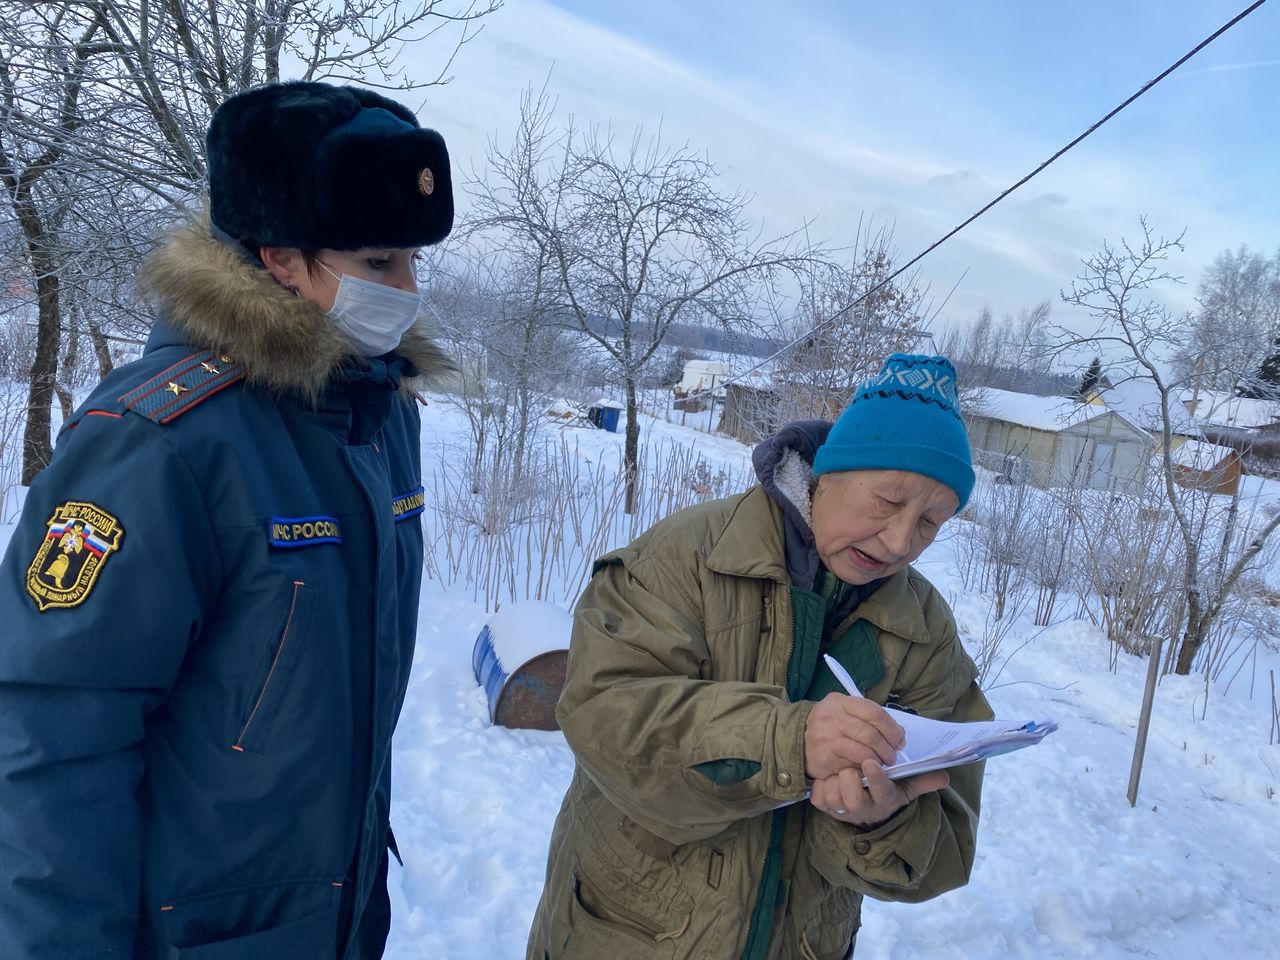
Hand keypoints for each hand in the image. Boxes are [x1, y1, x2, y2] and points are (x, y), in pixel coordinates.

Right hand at [803, 692, 904, 780]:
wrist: (797, 739)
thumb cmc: (828, 724)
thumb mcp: (844, 711)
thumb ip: (869, 717)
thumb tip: (898, 733)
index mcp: (840, 702)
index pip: (873, 712)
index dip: (891, 728)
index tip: (899, 739)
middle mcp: (831, 718)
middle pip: (870, 734)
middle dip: (887, 748)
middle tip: (893, 756)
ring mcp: (826, 738)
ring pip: (863, 752)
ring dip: (878, 761)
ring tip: (882, 763)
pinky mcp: (824, 758)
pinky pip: (852, 765)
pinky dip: (864, 769)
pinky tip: (866, 768)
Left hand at [810, 760, 949, 826]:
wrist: (862, 811)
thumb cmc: (883, 792)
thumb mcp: (904, 788)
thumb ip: (922, 781)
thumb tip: (945, 777)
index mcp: (884, 801)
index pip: (881, 792)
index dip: (875, 779)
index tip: (871, 762)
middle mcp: (862, 809)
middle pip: (853, 798)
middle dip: (850, 779)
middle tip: (852, 769)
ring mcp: (841, 810)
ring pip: (834, 795)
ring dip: (835, 780)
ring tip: (841, 772)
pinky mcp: (824, 807)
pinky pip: (818, 794)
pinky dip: (822, 783)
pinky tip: (829, 778)